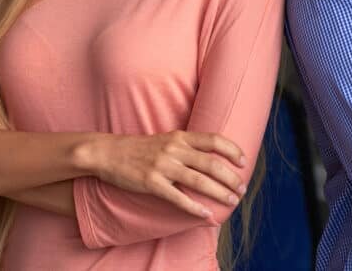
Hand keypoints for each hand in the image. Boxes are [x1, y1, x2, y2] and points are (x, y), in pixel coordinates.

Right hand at [78, 130, 247, 220]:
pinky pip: (178, 197)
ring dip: (219, 193)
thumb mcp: (166, 139)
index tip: (244, 162)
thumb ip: (186, 146)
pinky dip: (194, 207)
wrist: (108, 153)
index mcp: (180, 137)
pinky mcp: (152, 183)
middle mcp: (175, 149)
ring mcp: (163, 166)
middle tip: (242, 189)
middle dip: (231, 178)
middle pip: (212, 163)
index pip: (214, 140)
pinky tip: (206, 214)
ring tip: (232, 201)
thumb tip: (209, 157)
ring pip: (199, 181)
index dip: (232, 150)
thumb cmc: (139, 148)